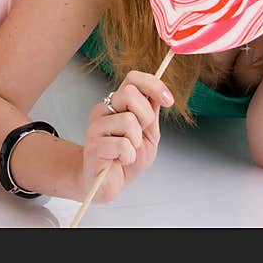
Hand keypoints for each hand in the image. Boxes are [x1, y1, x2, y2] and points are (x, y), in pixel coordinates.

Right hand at [82, 71, 172, 202]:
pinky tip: (120, 160)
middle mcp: (104, 110)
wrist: (106, 184)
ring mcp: (96, 126)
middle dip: (145, 116)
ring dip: (136, 142)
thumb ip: (152, 114)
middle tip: (140, 135)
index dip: (153, 85)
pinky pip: (123, 145)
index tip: (168, 100)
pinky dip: (128, 157)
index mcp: (118, 104)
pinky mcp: (94, 145)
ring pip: (128, 120)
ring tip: (127, 151)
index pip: (132, 78)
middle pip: (129, 93)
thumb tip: (160, 93)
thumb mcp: (148, 135)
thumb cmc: (125, 159)